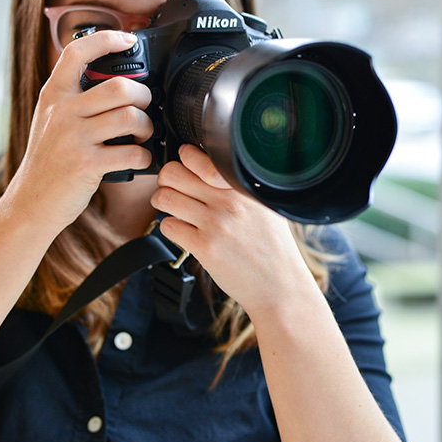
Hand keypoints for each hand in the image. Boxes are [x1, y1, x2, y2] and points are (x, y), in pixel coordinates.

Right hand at [5, 31, 152, 232]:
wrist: (30, 203)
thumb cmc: (48, 162)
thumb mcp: (50, 121)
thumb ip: (73, 99)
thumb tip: (116, 83)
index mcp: (53, 96)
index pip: (76, 52)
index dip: (106, 39)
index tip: (127, 38)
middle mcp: (61, 112)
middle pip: (119, 86)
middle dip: (143, 96)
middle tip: (144, 108)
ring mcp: (73, 138)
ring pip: (129, 116)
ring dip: (146, 126)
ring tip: (143, 134)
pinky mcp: (86, 165)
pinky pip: (131, 152)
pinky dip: (143, 156)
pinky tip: (138, 158)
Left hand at [150, 144, 314, 315]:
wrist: (279, 285)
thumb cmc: (273, 247)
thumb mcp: (265, 207)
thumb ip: (239, 187)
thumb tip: (209, 170)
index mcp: (241, 186)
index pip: (196, 157)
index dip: (184, 161)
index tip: (185, 169)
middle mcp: (228, 201)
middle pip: (173, 174)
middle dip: (166, 181)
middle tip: (172, 190)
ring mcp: (214, 224)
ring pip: (164, 198)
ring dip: (162, 203)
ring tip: (173, 210)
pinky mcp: (204, 247)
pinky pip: (168, 226)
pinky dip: (170, 227)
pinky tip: (183, 232)